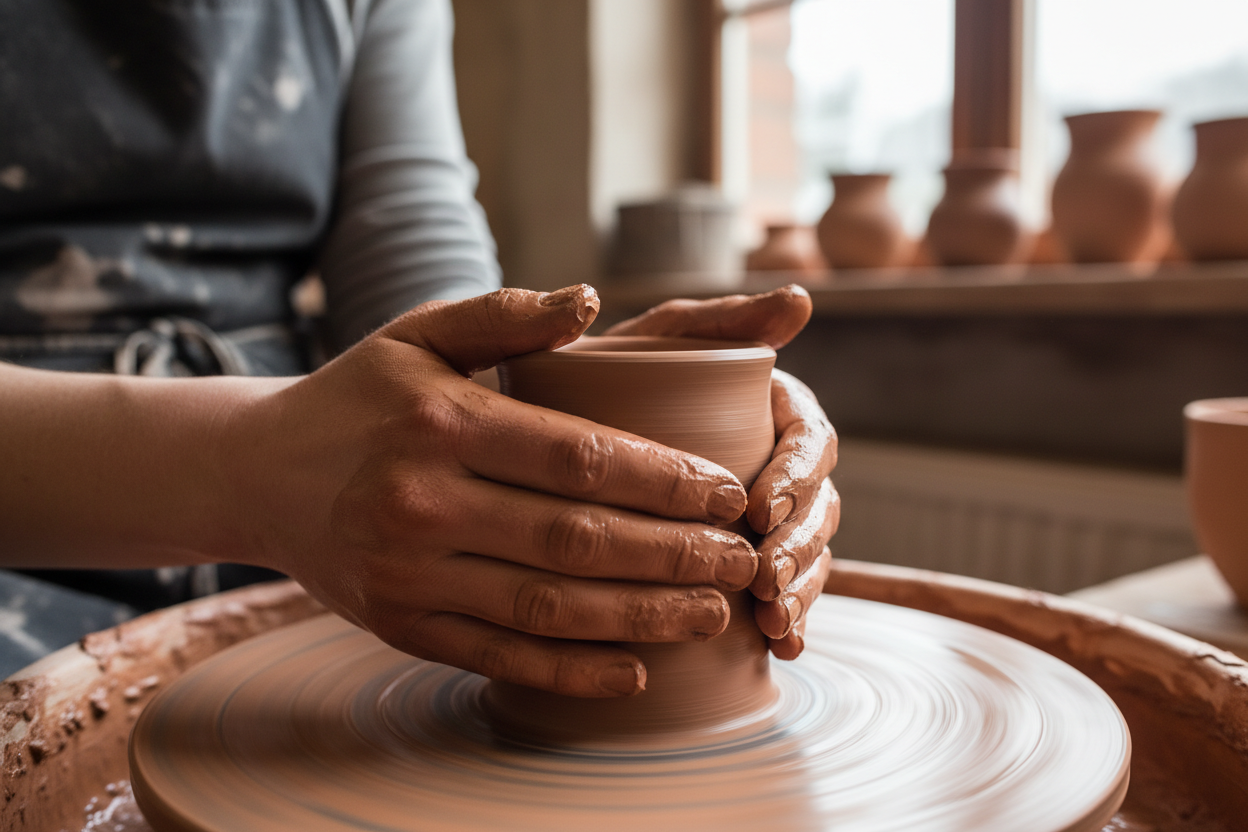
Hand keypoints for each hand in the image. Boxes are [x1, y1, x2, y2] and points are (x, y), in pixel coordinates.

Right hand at [227, 286, 759, 697]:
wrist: (257, 473)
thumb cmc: (359, 397)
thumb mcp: (419, 335)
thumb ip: (507, 314)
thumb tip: (591, 299)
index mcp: (442, 422)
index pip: (578, 456)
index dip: (665, 479)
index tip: (728, 491)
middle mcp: (423, 502)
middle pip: (577, 538)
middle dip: (675, 554)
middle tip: (743, 557)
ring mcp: (408, 574)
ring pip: (548, 607)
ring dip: (643, 616)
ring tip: (713, 613)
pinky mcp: (400, 626)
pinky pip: (499, 655)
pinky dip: (571, 670)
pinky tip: (633, 670)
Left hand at [606, 285, 838, 659]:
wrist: (562, 431)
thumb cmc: (612, 375)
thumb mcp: (659, 341)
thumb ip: (722, 319)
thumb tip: (801, 298)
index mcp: (775, 409)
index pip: (812, 440)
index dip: (797, 475)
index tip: (762, 505)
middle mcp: (780, 463)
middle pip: (818, 505)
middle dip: (800, 545)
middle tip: (765, 577)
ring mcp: (768, 517)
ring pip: (810, 553)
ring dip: (802, 588)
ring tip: (772, 617)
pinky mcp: (748, 558)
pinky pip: (786, 591)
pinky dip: (793, 618)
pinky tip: (782, 645)